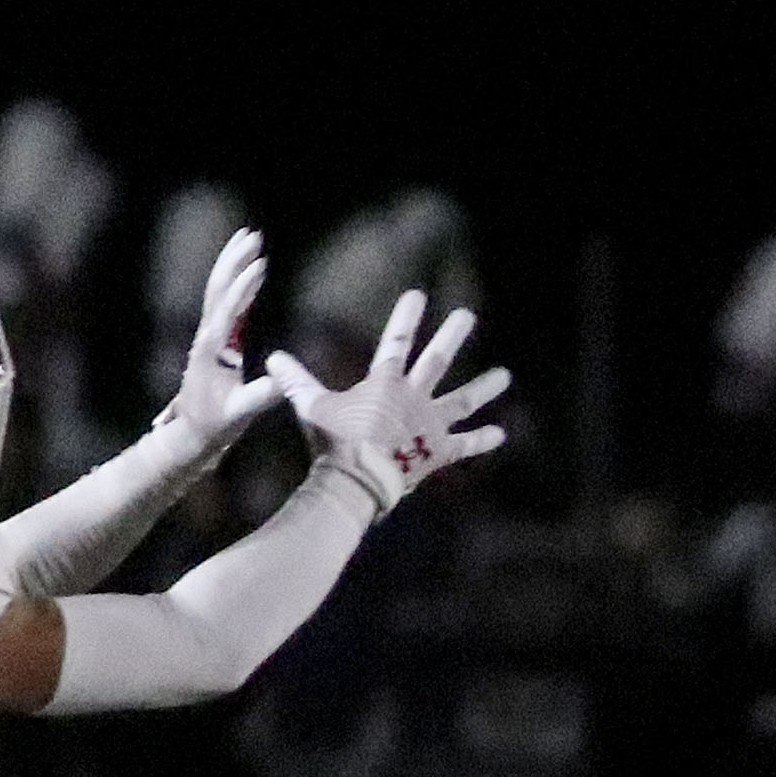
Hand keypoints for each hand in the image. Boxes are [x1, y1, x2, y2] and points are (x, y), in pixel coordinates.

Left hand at [164, 224, 279, 454]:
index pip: (228, 309)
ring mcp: (211, 336)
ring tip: (251, 240)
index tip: (261, 264)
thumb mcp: (240, 413)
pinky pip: (227, 304)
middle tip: (253, 234)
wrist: (193, 432)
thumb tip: (283, 382)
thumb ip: (260, 396)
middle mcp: (208, 336)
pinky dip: (239, 285)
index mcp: (212, 349)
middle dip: (234, 260)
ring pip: (219, 291)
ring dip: (233, 264)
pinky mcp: (217, 340)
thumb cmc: (215, 424)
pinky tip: (253, 273)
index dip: (244, 286)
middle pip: (218, 288)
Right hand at [265, 289, 509, 515]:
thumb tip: (271, 357)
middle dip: (453, 336)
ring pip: (462, 400)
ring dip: (484, 387)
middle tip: (468, 315)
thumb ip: (295, 380)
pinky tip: (500, 434)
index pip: (396, 341)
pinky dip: (481, 440)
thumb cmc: (334, 444)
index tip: (419, 294)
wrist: (357, 482)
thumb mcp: (311, 408)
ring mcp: (429, 425)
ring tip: (504, 375)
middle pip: (437, 361)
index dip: (406, 317)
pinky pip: (464, 445)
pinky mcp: (438, 452)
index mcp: (384, 384)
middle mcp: (413, 399)